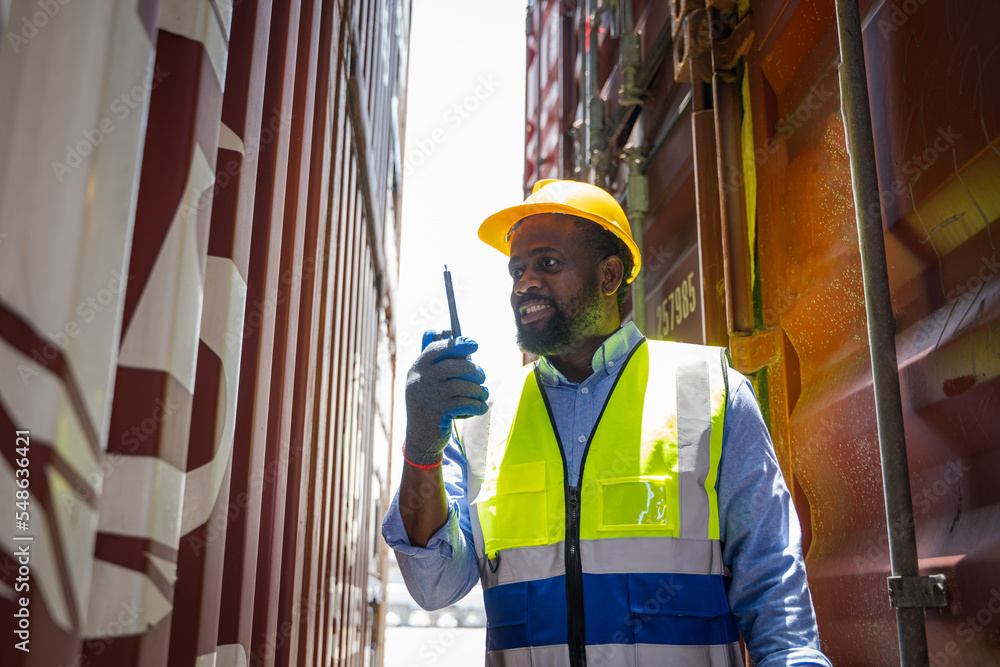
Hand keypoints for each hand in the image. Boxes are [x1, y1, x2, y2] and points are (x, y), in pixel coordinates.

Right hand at [403, 332, 488, 465]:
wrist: (420, 439)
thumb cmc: (431, 406)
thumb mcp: (428, 384)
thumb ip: (442, 366)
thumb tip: (467, 351)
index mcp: (417, 369)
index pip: (437, 348)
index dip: (458, 344)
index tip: (474, 344)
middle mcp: (420, 380)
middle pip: (455, 366)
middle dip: (474, 370)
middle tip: (482, 377)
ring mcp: (428, 396)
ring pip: (464, 386)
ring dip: (479, 391)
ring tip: (483, 395)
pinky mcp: (438, 413)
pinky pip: (466, 403)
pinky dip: (477, 405)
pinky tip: (480, 408)